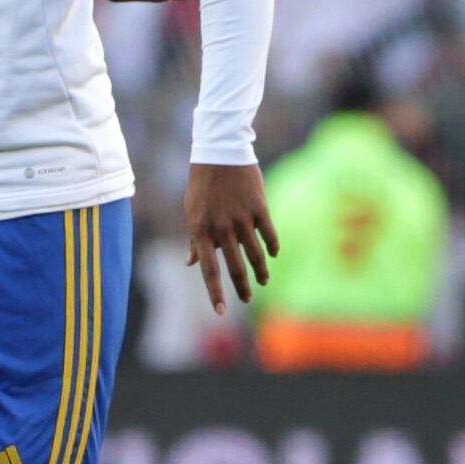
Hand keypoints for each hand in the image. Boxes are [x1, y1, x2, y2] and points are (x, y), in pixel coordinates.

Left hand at [185, 162, 277, 315]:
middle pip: (236, 267)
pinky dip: (272, 247)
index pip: (209, 270)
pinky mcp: (259, 208)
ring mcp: (242, 219)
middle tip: (248, 300)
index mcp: (201, 231)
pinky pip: (269, 235)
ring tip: (264, 281)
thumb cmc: (202, 184)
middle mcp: (222, 228)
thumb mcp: (192, 211)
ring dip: (261, 271)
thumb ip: (195, 239)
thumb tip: (191, 263)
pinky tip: (273, 255)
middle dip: (243, 288)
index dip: (215, 293)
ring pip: (256, 255)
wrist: (220, 152)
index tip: (221, 311)